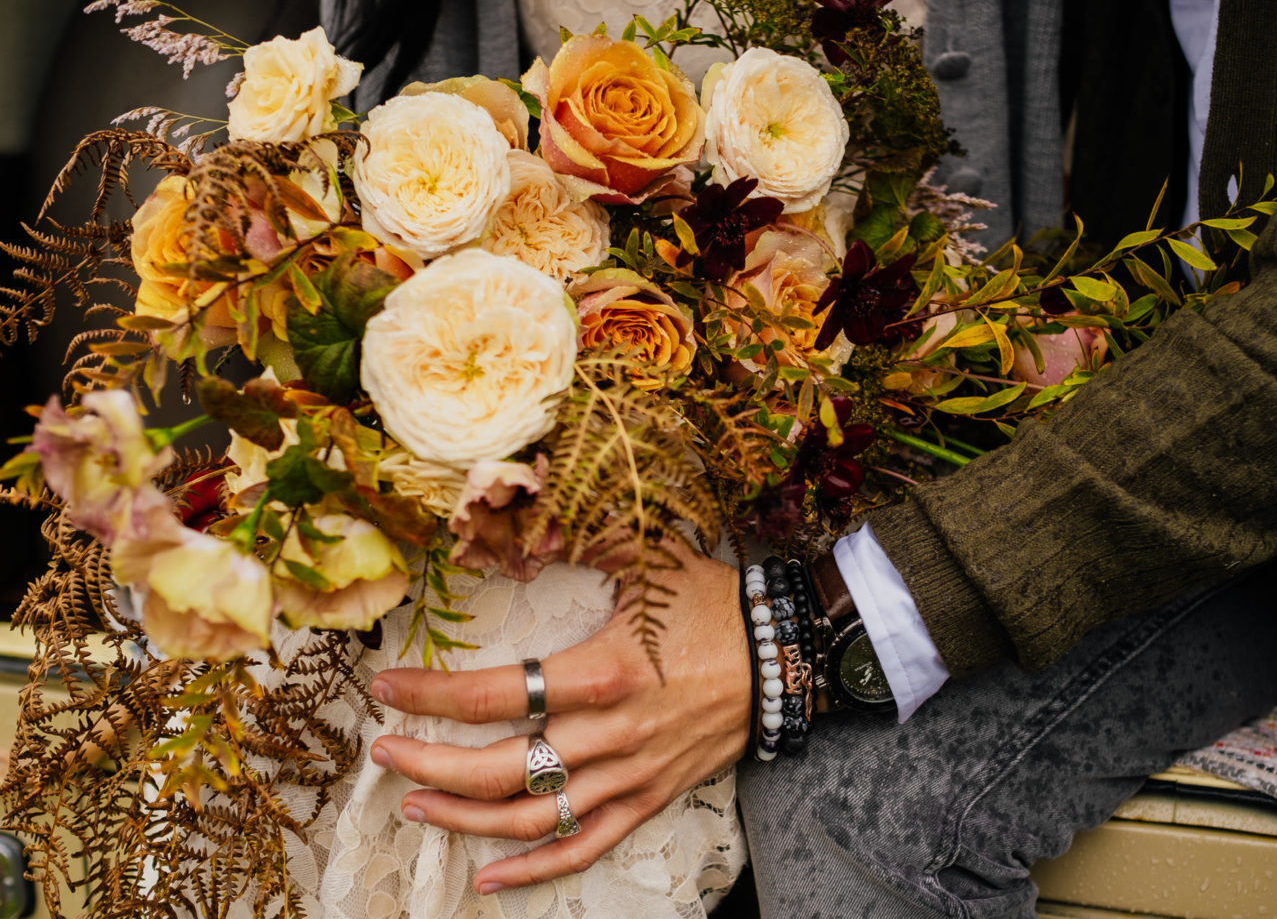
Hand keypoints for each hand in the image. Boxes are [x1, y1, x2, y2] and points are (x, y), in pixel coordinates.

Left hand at [367, 549, 749, 895]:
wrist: (782, 655)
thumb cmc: (709, 603)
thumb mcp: (648, 554)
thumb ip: (583, 533)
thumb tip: (517, 508)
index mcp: (600, 671)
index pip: (494, 694)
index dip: (431, 696)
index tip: (387, 686)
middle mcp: (609, 733)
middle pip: (499, 768)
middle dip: (430, 763)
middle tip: (386, 753)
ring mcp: (629, 775)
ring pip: (532, 817)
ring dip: (465, 818)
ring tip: (416, 804)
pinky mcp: (650, 800)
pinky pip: (585, 848)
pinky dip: (534, 869)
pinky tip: (489, 877)